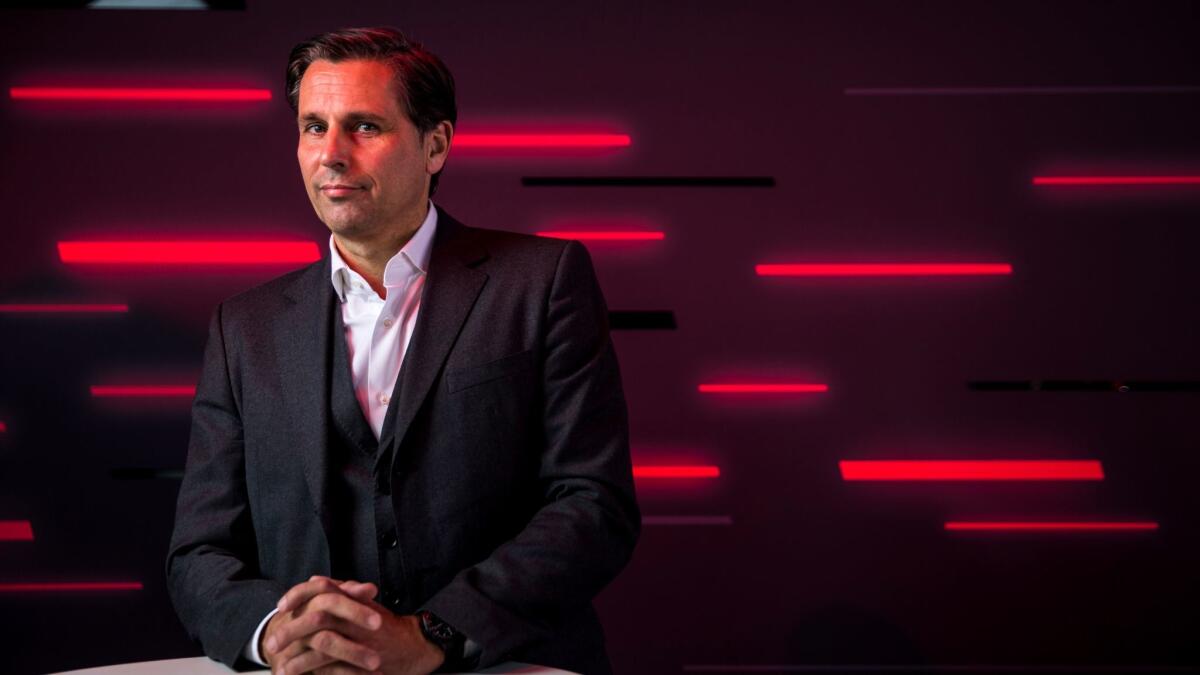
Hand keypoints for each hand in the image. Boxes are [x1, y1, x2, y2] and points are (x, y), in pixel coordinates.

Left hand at [266, 575, 446, 674]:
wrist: (412, 647)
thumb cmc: (383, 625)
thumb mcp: (362, 603)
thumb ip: (339, 592)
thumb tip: (312, 580)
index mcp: (353, 598)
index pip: (322, 588)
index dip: (298, 595)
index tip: (280, 607)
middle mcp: (356, 616)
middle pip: (317, 618)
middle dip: (290, 632)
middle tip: (272, 644)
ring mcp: (360, 638)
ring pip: (322, 645)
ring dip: (297, 659)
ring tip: (280, 668)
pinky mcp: (362, 661)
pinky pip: (332, 668)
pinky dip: (312, 674)